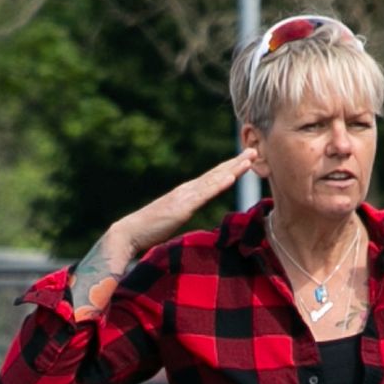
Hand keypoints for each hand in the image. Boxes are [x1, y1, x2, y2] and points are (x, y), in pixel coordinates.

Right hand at [71, 154, 252, 313]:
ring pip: (214, 179)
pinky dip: (219, 184)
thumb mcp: (173, 221)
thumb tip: (192, 220)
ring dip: (233, 168)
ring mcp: (184, 197)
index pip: (211, 179)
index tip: (245, 160)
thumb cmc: (148, 232)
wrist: (129, 233)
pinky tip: (232, 176)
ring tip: (250, 158)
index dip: (228, 169)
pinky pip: (205, 194)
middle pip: (216, 174)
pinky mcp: (182, 207)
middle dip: (236, 162)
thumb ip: (184, 215)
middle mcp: (186, 190)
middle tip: (254, 150)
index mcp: (185, 194)